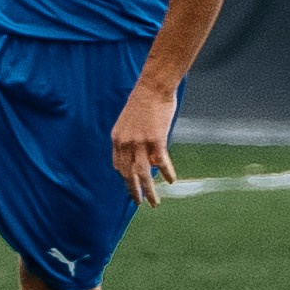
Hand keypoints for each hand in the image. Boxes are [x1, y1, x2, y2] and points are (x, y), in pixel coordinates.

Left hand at [111, 80, 179, 206]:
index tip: (132, 185)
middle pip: (129, 174)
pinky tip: (172, 180)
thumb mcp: (130, 121)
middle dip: (134, 191)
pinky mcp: (155, 140)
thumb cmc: (145, 101)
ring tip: (154, 203)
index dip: (125, 178)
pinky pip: (160, 163)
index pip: (118, 165)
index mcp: (117, 138)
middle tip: (140, 203)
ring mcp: (140, 142)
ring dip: (149, 191)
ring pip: (143, 174)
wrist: (153, 86)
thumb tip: (142, 152)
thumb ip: (132, 138)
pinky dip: (166, 173)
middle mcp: (125, 143)